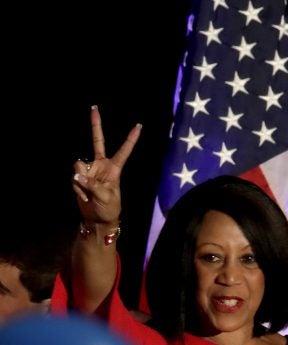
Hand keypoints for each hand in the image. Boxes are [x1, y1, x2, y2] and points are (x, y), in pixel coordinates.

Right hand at [71, 106, 141, 224]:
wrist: (96, 218)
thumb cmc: (108, 208)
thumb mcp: (105, 197)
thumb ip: (92, 185)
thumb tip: (77, 175)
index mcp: (114, 168)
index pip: (124, 150)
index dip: (130, 139)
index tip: (139, 125)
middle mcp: (101, 165)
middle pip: (97, 141)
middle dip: (95, 124)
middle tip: (94, 107)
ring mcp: (89, 170)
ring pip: (78, 166)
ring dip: (81, 181)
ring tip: (89, 194)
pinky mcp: (79, 177)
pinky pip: (73, 178)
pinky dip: (77, 188)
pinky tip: (84, 196)